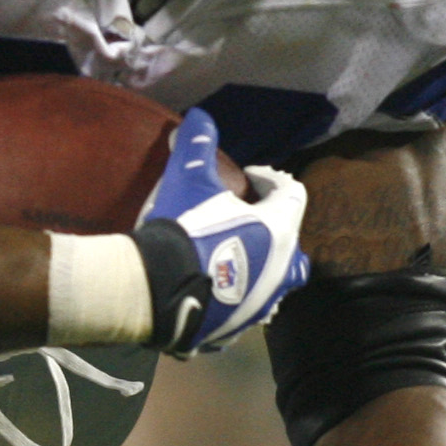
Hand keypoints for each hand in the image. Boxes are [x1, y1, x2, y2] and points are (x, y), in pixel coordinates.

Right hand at [133, 106, 307, 354]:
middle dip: (274, 229)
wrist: (152, 291)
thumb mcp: (187, 178)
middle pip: (293, 244)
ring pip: (273, 284)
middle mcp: (280, 271)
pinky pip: (242, 311)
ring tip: (229, 258)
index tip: (246, 177)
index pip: (292, 194)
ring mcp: (259, 306)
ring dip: (259, 267)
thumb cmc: (181, 228)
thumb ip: (198, 144)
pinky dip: (232, 299)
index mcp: (279, 231)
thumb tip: (199, 115)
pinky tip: (209, 291)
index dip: (270, 180)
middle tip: (244, 220)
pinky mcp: (234, 330)